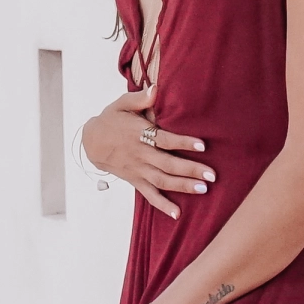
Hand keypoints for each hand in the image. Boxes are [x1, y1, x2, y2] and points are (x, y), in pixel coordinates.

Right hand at [82, 84, 215, 218]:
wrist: (91, 142)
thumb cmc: (111, 119)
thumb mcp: (121, 104)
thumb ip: (140, 97)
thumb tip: (156, 89)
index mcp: (139, 134)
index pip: (164, 140)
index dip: (183, 143)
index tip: (202, 145)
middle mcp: (140, 155)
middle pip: (167, 164)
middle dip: (190, 170)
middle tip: (212, 175)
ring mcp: (138, 170)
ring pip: (162, 181)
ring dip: (183, 187)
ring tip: (203, 190)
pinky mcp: (135, 180)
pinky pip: (149, 195)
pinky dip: (162, 205)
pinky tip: (177, 214)